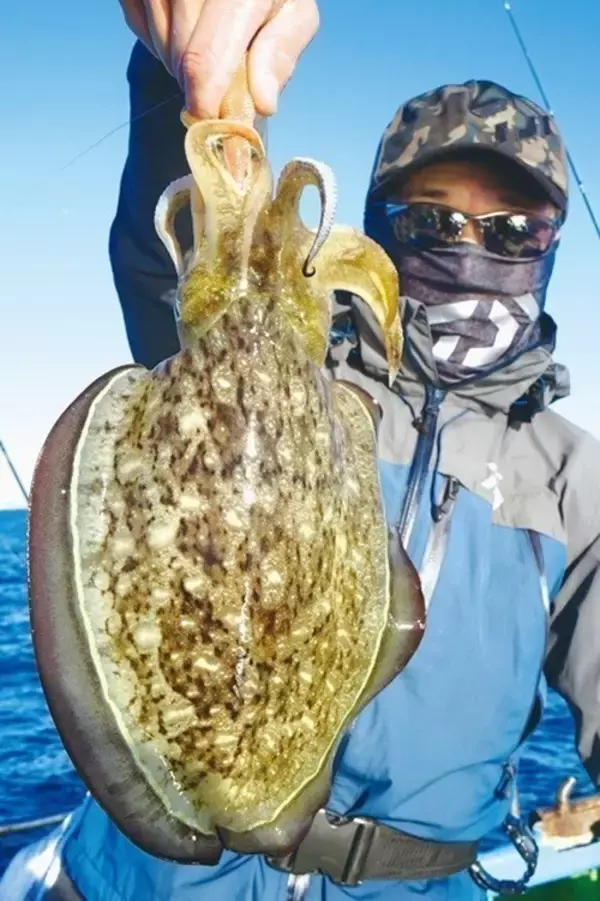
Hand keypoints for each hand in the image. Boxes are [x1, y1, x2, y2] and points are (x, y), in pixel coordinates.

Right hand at [118, 0, 318, 117]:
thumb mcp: (294, 12)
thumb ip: (280, 53)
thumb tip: (263, 104)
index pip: (203, 60)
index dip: (204, 104)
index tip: (210, 126)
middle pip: (179, 57)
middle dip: (200, 81)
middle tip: (221, 77)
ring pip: (158, 43)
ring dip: (179, 60)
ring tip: (205, 45)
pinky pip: (138, 24)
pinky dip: (159, 36)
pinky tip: (182, 26)